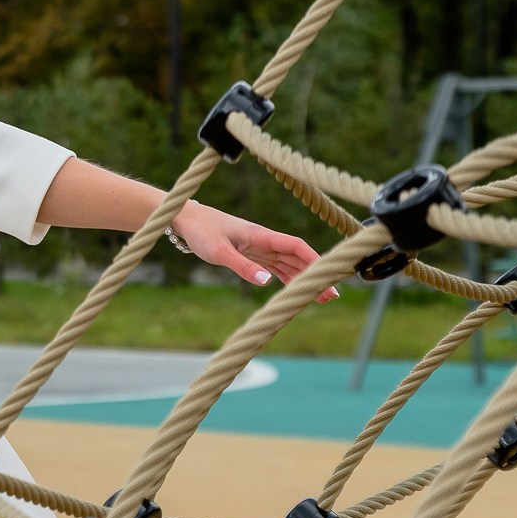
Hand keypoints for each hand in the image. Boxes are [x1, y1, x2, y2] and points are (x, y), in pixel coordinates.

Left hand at [173, 203, 339, 301]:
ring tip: (319, 297)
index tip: (327, 275)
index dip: (313, 259)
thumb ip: (242, 266)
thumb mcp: (219, 252)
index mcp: (261, 235)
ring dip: (304, 278)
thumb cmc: (201, 231)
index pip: (295, 246)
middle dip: (314, 275)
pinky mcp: (250, 253)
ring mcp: (258, 247)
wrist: (186, 219)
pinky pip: (274, 266)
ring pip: (288, 263)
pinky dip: (287, 277)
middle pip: (296, 257)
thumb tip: (267, 281)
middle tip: (330, 296)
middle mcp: (264, 241)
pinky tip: (295, 289)